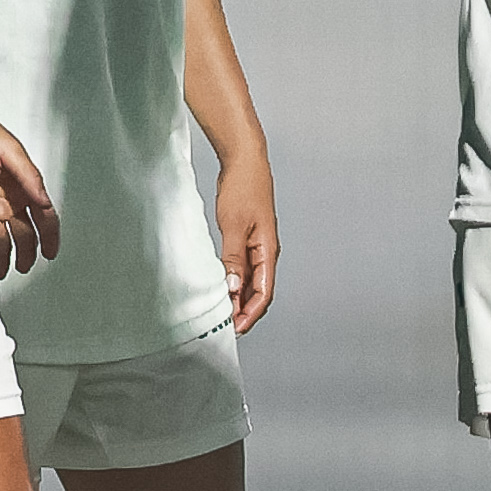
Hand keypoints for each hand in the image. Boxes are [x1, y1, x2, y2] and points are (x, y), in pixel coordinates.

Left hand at [0, 93, 59, 280]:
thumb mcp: (9, 148)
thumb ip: (28, 175)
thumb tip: (44, 199)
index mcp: (21, 185)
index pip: (42, 216)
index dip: (49, 236)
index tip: (50, 254)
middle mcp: (5, 199)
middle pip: (22, 233)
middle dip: (26, 253)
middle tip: (23, 267)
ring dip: (2, 256)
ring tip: (1, 271)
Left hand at [213, 150, 279, 332]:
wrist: (245, 161)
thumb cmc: (243, 188)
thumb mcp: (234, 225)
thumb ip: (233, 258)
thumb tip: (233, 287)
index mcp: (268, 250)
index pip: (264, 292)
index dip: (251, 313)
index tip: (236, 328)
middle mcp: (266, 252)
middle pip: (259, 290)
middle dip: (245, 311)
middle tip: (227, 327)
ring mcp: (257, 245)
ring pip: (251, 280)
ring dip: (239, 297)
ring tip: (223, 312)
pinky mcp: (247, 239)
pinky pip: (243, 267)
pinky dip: (234, 281)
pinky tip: (223, 286)